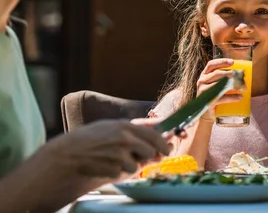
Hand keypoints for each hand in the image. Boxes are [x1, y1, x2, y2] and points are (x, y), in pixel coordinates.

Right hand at [43, 119, 170, 178]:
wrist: (67, 154)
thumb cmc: (90, 139)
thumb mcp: (112, 126)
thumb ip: (134, 129)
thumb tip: (158, 128)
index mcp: (126, 126)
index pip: (154, 134)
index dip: (164, 143)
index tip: (168, 149)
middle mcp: (125, 138)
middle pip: (151, 150)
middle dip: (150, 155)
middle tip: (147, 158)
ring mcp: (119, 154)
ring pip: (138, 164)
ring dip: (131, 165)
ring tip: (115, 160)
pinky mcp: (113, 168)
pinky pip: (124, 173)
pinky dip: (119, 173)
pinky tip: (106, 166)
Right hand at [197, 58, 241, 120]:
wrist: (206, 114)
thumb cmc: (215, 96)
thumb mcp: (216, 85)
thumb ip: (225, 78)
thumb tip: (243, 75)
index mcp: (204, 75)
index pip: (211, 65)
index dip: (221, 62)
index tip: (232, 62)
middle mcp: (201, 81)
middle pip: (217, 74)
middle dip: (232, 74)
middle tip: (242, 77)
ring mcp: (203, 92)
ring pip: (220, 85)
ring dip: (234, 85)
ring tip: (243, 87)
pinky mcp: (207, 102)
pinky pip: (221, 98)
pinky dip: (232, 97)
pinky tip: (240, 97)